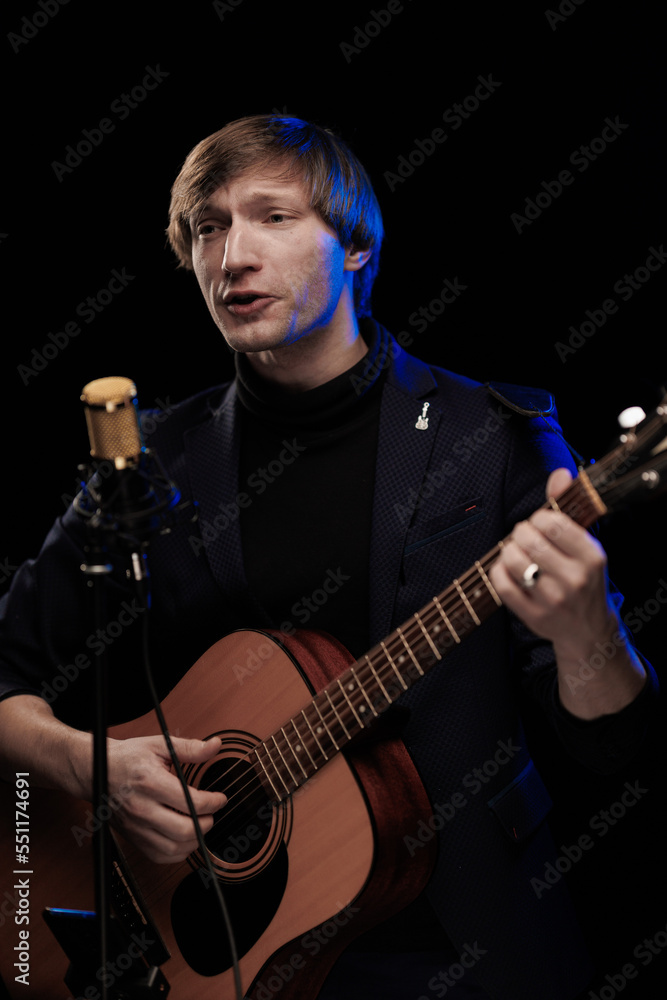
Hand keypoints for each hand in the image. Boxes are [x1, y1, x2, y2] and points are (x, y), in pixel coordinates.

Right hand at [104, 734, 225, 862]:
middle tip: (211, 813)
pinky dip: (178, 853)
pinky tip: (184, 838)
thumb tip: (214, 745)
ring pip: (173, 848)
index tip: (219, 799)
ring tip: (200, 824)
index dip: (213, 802)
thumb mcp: (159, 744)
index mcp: (151, 782)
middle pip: (184, 830)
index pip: (191, 802)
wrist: (97, 771)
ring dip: (195, 840)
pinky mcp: (133, 838)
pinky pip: (159, 856)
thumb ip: (189, 748)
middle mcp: (142, 808)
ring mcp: (136, 826)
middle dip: (207, 823)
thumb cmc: (128, 758)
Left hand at [488, 468, 614, 660]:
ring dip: (508, 551)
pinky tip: (507, 570)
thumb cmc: (583, 578)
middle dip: (521, 533)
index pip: (552, 523)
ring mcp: (553, 600)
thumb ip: (568, 509)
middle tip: (525, 538)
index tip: (540, 524)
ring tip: (517, 553)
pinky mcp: (533, 616)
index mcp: (592, 557)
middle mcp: (575, 579)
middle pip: (528, 539)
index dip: (538, 518)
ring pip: (512, 560)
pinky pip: (501, 583)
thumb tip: (560, 474)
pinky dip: (498, 571)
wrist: (588, 630)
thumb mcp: (585, 544)